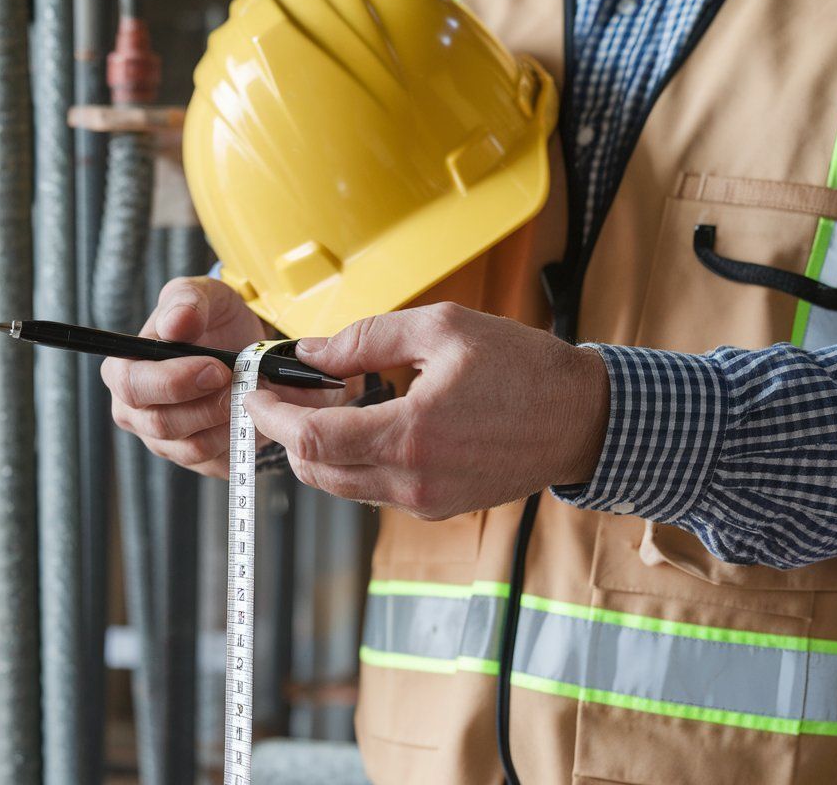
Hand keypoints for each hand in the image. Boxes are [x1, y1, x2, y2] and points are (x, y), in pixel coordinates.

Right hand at [101, 276, 352, 478]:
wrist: (246, 348)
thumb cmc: (214, 320)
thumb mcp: (205, 295)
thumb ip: (187, 302)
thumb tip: (173, 325)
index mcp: (124, 371)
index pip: (132, 386)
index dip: (173, 382)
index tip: (216, 368)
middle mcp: (136, 412)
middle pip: (161, 424)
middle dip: (208, 404)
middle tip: (242, 382)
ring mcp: (164, 442)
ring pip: (192, 447)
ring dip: (229, 421)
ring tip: (251, 392)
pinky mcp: (197, 461)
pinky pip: (217, 462)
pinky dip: (241, 438)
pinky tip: (251, 412)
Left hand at [243, 302, 609, 519]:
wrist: (581, 419)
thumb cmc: (521, 367)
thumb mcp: (442, 328)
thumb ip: (367, 339)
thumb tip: (311, 352)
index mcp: (411, 435)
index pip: (310, 440)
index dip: (271, 417)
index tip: (255, 393)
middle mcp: (412, 481)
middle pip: (316, 470)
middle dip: (287, 433)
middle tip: (285, 392)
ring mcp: (424, 502)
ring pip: (340, 485)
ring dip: (318, 448)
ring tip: (323, 403)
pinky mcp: (436, 508)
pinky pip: (373, 490)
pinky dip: (352, 460)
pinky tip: (363, 423)